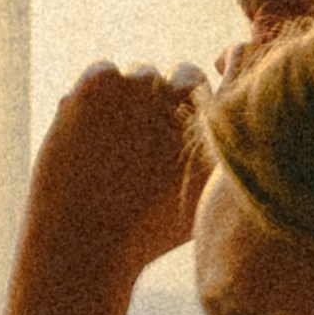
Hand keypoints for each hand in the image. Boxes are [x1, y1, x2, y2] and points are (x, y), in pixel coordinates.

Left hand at [14, 61, 209, 314]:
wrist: (84, 243)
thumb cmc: (142, 234)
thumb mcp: (200, 202)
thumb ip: (220, 161)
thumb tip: (229, 131)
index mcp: (218, 128)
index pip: (211, 91)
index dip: (188, 109)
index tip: (166, 134)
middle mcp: (191, 102)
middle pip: (180, 75)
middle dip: (161, 100)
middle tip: (138, 139)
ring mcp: (146, 88)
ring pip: (140, 73)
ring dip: (128, 98)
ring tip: (112, 145)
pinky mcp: (102, 84)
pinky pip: (102, 71)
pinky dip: (94, 97)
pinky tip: (89, 134)